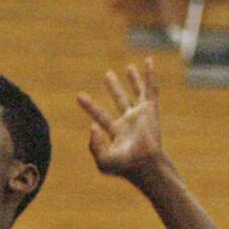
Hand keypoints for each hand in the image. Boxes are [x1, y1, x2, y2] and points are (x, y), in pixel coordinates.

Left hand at [76, 58, 163, 179]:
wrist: (145, 165)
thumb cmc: (125, 167)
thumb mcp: (102, 160)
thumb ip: (93, 145)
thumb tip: (92, 126)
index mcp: (117, 132)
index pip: (100, 115)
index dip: (90, 106)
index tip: (79, 95)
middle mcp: (129, 122)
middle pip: (120, 100)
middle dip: (114, 87)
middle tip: (107, 75)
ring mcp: (141, 115)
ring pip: (136, 93)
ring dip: (133, 80)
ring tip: (128, 67)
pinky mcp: (150, 110)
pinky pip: (150, 89)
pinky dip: (149, 75)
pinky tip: (148, 62)